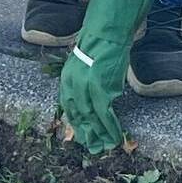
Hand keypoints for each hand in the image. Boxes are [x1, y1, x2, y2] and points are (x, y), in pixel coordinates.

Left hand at [57, 0, 149, 152]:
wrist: (107, 33)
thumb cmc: (100, 46)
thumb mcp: (83, 66)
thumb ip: (82, 83)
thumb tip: (90, 101)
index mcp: (66, 81)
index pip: (69, 109)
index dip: (77, 125)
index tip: (84, 136)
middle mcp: (72, 87)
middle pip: (79, 117)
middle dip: (87, 135)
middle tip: (94, 149)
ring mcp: (85, 89)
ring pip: (91, 119)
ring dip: (100, 135)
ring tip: (106, 147)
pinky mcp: (100, 89)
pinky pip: (104, 115)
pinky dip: (110, 128)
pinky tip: (115, 137)